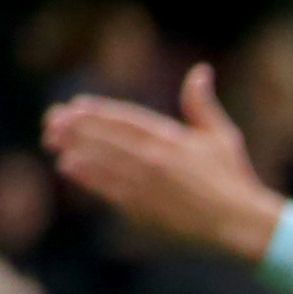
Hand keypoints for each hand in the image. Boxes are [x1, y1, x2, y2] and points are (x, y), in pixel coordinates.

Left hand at [42, 65, 289, 262]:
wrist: (241, 222)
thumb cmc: (234, 179)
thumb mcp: (222, 135)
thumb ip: (202, 104)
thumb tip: (201, 70)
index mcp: (172, 139)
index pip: (126, 119)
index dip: (98, 111)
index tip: (76, 105)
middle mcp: (156, 158)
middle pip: (106, 137)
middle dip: (75, 127)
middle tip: (51, 120)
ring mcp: (148, 183)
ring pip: (102, 160)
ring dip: (74, 148)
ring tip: (51, 140)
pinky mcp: (145, 207)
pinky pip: (108, 187)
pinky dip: (87, 175)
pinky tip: (69, 166)